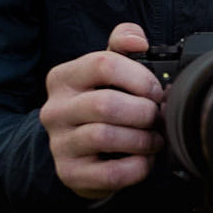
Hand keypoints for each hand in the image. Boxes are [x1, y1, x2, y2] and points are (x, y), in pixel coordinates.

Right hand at [41, 22, 164, 199]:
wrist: (76, 152)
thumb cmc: (98, 105)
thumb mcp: (105, 72)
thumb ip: (121, 46)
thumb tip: (137, 39)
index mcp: (64, 78)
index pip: (104, 65)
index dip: (140, 78)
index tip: (156, 91)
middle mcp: (55, 110)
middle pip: (106, 103)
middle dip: (143, 111)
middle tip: (157, 118)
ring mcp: (60, 144)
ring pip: (105, 136)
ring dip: (142, 139)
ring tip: (154, 139)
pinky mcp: (71, 173)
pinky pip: (111, 173)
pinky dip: (137, 167)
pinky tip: (143, 160)